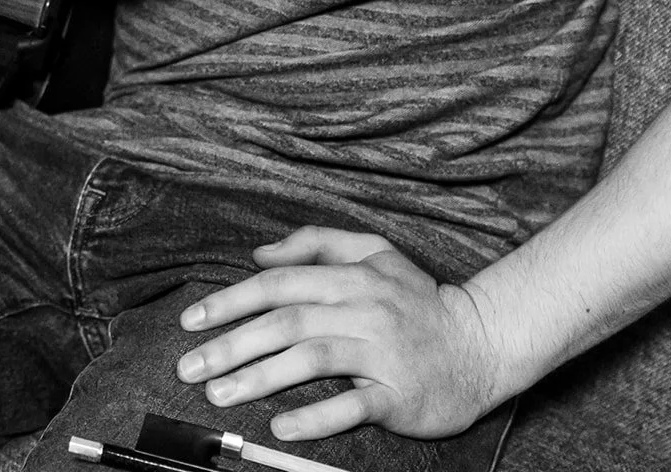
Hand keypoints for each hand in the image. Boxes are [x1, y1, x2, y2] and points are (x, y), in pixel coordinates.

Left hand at [175, 226, 494, 440]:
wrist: (480, 343)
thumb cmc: (419, 301)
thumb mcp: (375, 253)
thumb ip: (317, 245)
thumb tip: (260, 253)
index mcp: (352, 275)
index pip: (280, 283)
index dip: (231, 300)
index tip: (192, 320)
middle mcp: (363, 308)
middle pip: (286, 322)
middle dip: (231, 343)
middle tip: (189, 366)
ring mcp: (380, 351)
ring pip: (310, 359)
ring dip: (259, 378)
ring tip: (220, 396)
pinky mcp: (397, 394)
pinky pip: (352, 405)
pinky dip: (314, 415)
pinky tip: (281, 425)